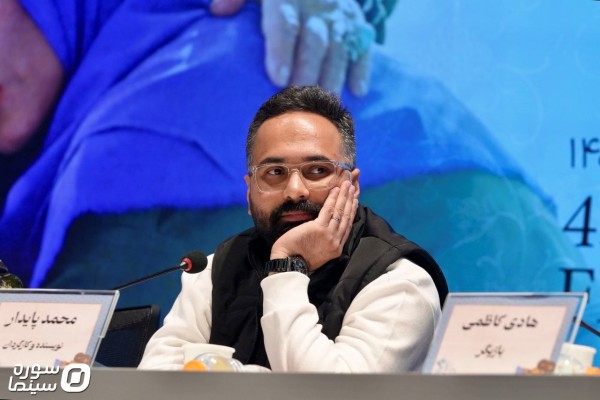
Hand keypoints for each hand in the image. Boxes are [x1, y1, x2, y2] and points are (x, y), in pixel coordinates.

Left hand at [210, 0, 374, 95]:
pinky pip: (362, 46)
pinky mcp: (356, 24)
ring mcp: (339, 16)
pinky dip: (361, 68)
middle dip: (307, 71)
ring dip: (333, 77)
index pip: (284, 24)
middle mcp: (317, 7)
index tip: (277, 77)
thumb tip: (218, 12)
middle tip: (299, 99)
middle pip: (313, 42)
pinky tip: (356, 91)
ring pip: (338, 48)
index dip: (281, 50)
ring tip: (325, 104)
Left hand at [270, 180, 358, 270]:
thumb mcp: (319, 254)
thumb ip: (325, 242)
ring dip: (344, 196)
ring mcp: (329, 235)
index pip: (347, 227)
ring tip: (347, 185)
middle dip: (350, 201)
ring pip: (340, 212)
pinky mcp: (319, 228)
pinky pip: (328, 210)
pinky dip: (333, 198)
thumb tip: (326, 230)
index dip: (351, 212)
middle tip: (353, 188)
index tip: (354, 202)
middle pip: (346, 217)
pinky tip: (335, 190)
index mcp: (336, 248)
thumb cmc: (299, 260)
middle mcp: (336, 241)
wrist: (289, 265)